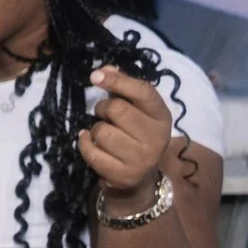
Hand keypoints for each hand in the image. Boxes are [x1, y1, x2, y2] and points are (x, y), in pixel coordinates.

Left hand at [78, 66, 173, 196]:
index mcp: (162, 116)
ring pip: (101, 131)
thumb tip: (104, 69)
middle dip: (103, 109)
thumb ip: (122, 89)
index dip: (118, 81)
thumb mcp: (136, 111)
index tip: (95, 75)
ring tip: (104, 133)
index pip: (143, 92)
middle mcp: (157, 137)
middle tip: (105, 116)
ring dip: (95, 129)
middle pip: (117, 109)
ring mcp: (141, 158)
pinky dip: (85, 144)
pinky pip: (91, 152)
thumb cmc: (135, 135)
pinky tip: (90, 142)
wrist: (139, 177)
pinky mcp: (123, 175)